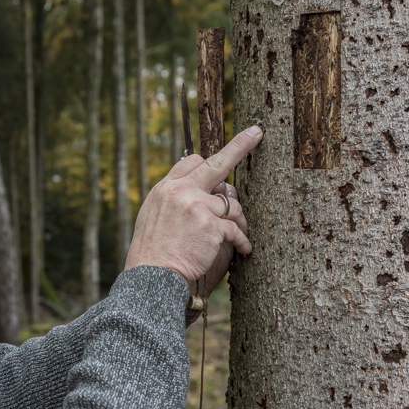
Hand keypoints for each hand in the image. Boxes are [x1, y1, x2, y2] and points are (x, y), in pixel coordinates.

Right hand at [124, 124, 262, 294]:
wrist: (151, 276)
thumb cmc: (152, 253)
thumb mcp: (152, 218)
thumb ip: (173, 201)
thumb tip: (198, 192)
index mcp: (165, 189)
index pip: (191, 163)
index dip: (208, 161)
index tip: (221, 153)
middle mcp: (181, 192)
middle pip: (216, 163)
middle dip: (239, 146)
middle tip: (256, 133)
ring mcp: (197, 206)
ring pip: (231, 203)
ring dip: (239, 219)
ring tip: (240, 234)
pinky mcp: (211, 226)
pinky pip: (236, 228)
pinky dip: (242, 240)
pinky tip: (244, 248)